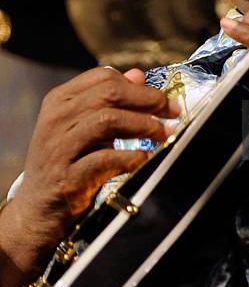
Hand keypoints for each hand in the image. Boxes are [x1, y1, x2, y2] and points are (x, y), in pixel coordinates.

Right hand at [0, 66, 178, 286]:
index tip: (163, 100)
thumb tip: (137, 75)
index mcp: (60, 100)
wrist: (37, 211)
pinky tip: (145, 158)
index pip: (104, 77)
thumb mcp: (82, 125)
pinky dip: (132, 157)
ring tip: (163, 134)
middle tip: (172, 112)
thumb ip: (108, 100)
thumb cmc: (66, 163)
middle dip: (148, 100)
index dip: (140, 86)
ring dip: (144, 125)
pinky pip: (106, 159)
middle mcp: (57, 119)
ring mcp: (59, 148)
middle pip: (110, 94)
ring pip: (108, 120)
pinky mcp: (68, 177)